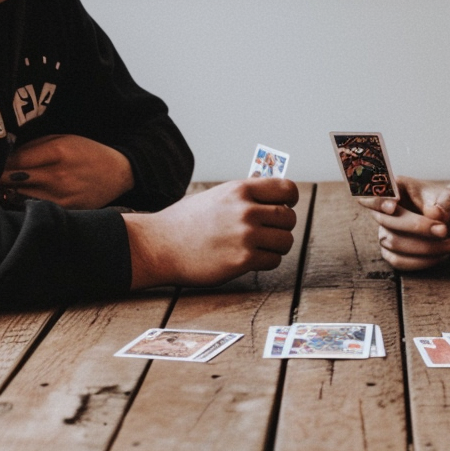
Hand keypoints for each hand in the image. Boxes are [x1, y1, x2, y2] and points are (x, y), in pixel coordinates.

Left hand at [0, 134, 134, 209]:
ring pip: (19, 198)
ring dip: (6, 193)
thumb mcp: (63, 139)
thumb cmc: (88, 152)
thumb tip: (4, 156)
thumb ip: (34, 146)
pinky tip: (18, 199)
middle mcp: (58, 176)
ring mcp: (61, 196)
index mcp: (58, 152)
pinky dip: (22, 205)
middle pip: (12, 181)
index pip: (14, 161)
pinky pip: (34, 209)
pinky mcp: (65, 211)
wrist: (118, 172)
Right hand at [124, 178, 299, 287]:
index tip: (286, 206)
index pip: (286, 188)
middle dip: (282, 226)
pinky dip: (266, 261)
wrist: (160, 245)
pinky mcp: (242, 260)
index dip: (290, 199)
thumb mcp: (217, 196)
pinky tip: (251, 259)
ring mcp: (245, 236)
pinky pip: (273, 260)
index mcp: (241, 189)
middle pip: (289, 218)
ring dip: (277, 246)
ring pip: (285, 241)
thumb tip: (273, 195)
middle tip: (269, 232)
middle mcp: (246, 210)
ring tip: (261, 247)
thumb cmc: (187, 220)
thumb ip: (245, 195)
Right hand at [359, 176, 449, 270]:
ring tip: (449, 244)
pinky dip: (420, 261)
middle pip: (388, 221)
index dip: (377, 201)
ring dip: (423, 247)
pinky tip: (439, 256)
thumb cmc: (444, 204)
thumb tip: (435, 213)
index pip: (373, 192)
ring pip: (393, 242)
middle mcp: (384, 209)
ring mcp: (385, 230)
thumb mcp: (448, 199)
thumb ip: (442, 204)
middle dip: (418, 227)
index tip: (392, 207)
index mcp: (395, 188)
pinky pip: (398, 260)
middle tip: (444, 230)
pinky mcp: (390, 250)